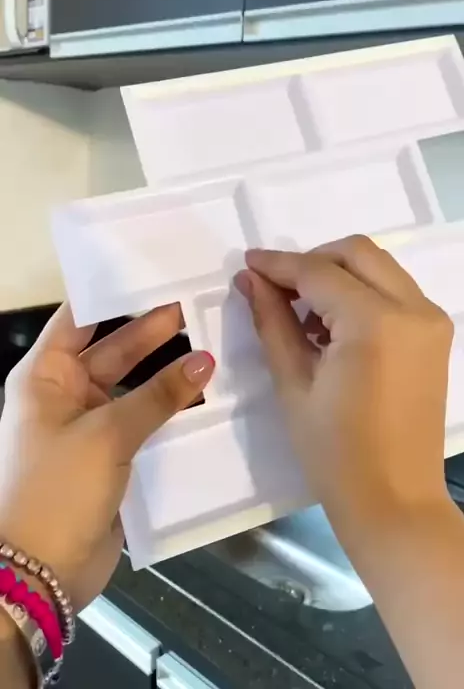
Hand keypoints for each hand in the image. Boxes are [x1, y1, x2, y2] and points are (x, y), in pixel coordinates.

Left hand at [0, 304, 213, 611]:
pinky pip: (144, 423)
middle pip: (113, 350)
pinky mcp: (111, 458)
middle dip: (154, 330)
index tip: (158, 272)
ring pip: (134, 387)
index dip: (116, 295)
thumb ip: (159, 395)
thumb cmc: (57, 487)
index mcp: (45, 375)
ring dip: (168, 373)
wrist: (38, 572)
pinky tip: (208, 397)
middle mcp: (65, 394)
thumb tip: (205, 360)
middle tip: (201, 305)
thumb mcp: (106, 433)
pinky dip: (171, 411)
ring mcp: (89, 427)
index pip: (79, 319)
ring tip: (214, 345)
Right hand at [235, 235, 452, 524]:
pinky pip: (395, 292)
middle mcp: (413, 309)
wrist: (395, 501)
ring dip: (337, 275)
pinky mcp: (436, 336)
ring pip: (379, 267)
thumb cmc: (335, 453)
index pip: (318, 272)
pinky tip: (333, 329)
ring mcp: (431, 321)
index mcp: (375, 323)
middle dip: (311, 261)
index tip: (248, 263)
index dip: (278, 265)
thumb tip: (251, 279)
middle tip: (276, 288)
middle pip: (356, 253)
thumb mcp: (293, 384)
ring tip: (302, 315)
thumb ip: (273, 321)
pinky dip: (362, 294)